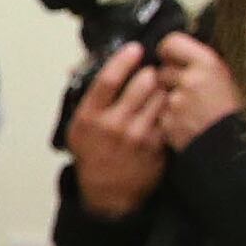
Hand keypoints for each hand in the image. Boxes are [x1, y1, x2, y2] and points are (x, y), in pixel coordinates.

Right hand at [66, 45, 166, 216]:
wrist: (108, 195)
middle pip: (142, 83)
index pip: (108, 79)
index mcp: (90, 117)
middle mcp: (113, 125)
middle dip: (150, 73)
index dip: (124, 59)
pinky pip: (168, 116)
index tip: (135, 49)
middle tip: (150, 72)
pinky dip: (169, 109)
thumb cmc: (93, 157)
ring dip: (162, 90)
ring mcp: (137, 136)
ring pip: (160, 97)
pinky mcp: (156, 146)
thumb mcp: (77, 126)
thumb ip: (82, 96)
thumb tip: (76, 65)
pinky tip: (164, 110)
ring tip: (158, 91)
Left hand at [150, 32, 243, 149]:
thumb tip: (177, 53)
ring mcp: (177, 102)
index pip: (170, 43)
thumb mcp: (224, 78)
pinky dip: (166, 120)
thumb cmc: (233, 114)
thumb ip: (200, 64)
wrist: (235, 149)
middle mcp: (190, 79)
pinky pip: (158, 116)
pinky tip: (183, 125)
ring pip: (157, 94)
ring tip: (185, 111)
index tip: (169, 58)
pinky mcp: (168, 123)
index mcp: (207, 63)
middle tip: (183, 92)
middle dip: (167, 81)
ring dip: (164, 101)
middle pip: (160, 70)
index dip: (167, 51)